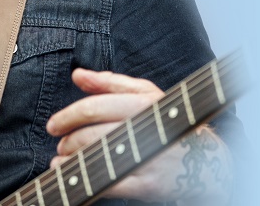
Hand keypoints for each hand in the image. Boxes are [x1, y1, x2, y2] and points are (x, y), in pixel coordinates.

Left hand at [47, 69, 231, 204]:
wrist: (206, 161)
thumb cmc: (168, 120)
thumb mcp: (145, 94)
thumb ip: (109, 83)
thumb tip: (77, 74)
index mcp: (144, 104)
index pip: (96, 107)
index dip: (69, 116)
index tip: (54, 124)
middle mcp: (146, 129)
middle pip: (93, 134)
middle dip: (69, 139)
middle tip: (60, 142)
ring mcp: (148, 158)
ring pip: (98, 157)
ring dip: (72, 158)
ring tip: (61, 157)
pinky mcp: (150, 184)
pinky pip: (110, 184)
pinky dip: (84, 179)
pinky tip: (70, 174)